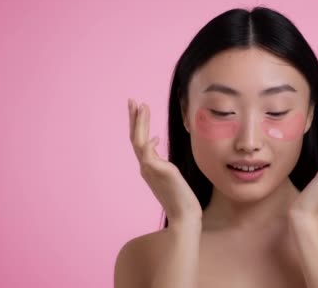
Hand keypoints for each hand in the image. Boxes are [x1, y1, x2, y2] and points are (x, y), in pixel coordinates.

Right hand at [128, 99, 201, 223]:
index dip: (139, 125)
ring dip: (139, 123)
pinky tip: (155, 136)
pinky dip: (147, 141)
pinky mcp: (159, 172)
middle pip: (135, 138)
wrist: (184, 216)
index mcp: (149, 168)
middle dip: (134, 119)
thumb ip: (164, 164)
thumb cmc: (181, 200)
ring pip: (138, 141)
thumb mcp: (171, 176)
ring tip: (141, 105)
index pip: (140, 142)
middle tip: (132, 100)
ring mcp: (150, 170)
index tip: (140, 110)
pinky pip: (147, 153)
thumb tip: (158, 148)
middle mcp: (146, 167)